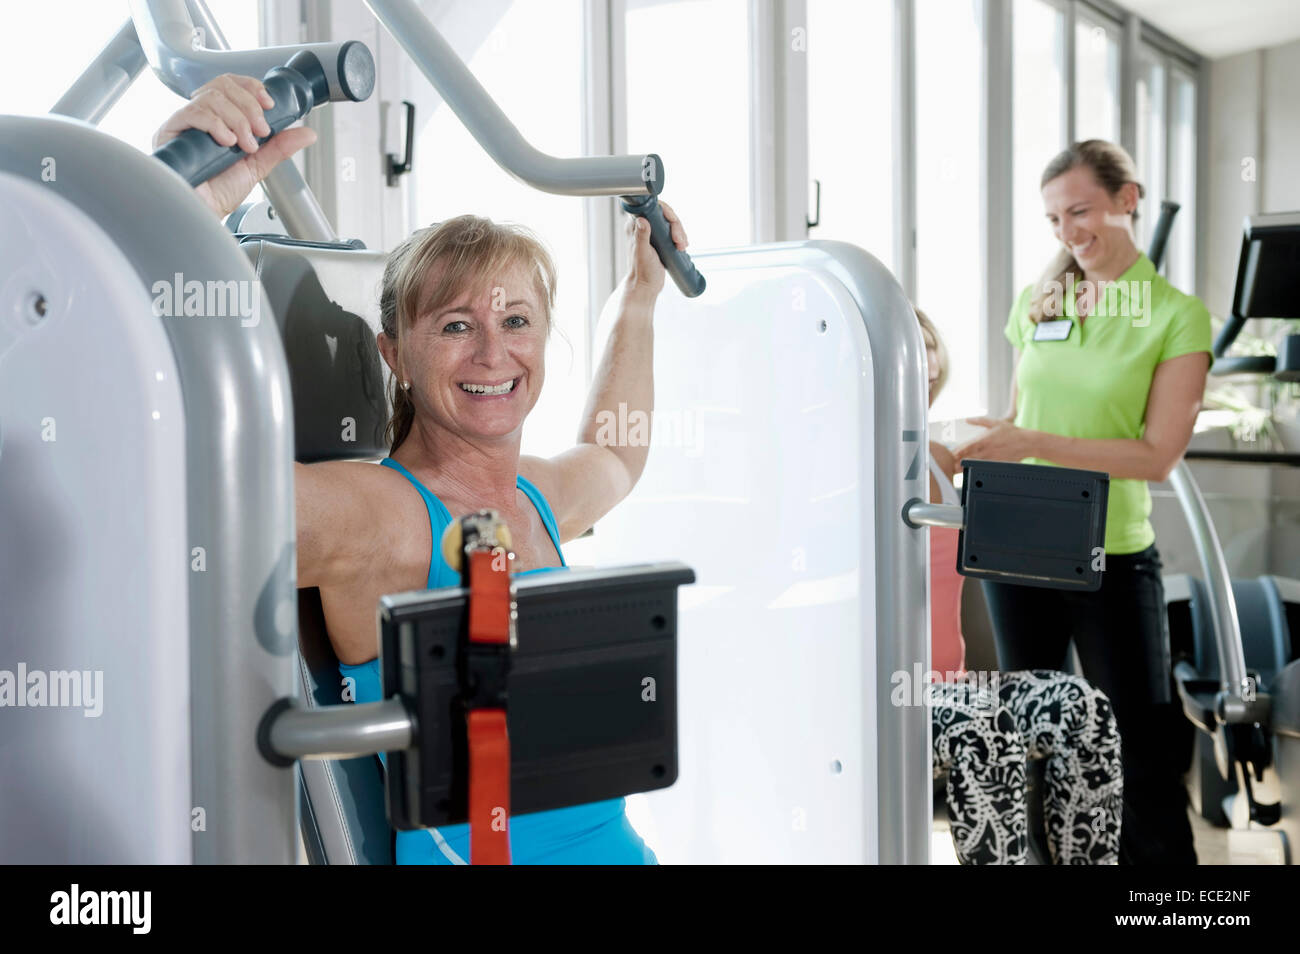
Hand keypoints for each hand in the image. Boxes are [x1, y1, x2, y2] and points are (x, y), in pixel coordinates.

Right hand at [153, 73, 317, 219]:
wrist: (204, 213)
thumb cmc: (221, 191)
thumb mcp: (258, 165)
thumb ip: (280, 146)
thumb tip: (308, 133)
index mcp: (218, 117)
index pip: (231, 84)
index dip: (251, 87)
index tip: (269, 104)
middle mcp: (199, 116)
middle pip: (223, 85)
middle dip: (249, 107)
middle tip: (260, 132)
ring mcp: (183, 122)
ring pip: (212, 98)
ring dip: (238, 120)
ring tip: (245, 145)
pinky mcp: (169, 132)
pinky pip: (193, 113)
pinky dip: (217, 125)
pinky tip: (227, 143)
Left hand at [621, 200, 687, 303]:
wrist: (646, 286)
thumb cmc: (642, 272)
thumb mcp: (643, 253)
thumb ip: (641, 236)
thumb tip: (641, 219)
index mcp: (635, 226)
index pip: (652, 208)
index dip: (666, 212)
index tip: (673, 222)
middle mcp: (643, 226)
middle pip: (664, 214)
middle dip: (676, 226)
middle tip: (679, 241)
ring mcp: (652, 233)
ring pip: (671, 223)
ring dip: (680, 233)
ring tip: (681, 247)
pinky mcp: (660, 240)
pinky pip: (673, 232)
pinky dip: (680, 237)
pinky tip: (682, 247)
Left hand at [952, 416, 1032, 465]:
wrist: (1027, 442)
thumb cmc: (1011, 431)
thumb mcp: (995, 422)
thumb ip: (980, 421)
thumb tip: (967, 419)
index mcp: (984, 439)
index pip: (967, 447)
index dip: (957, 452)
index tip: (950, 454)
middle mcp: (987, 450)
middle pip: (968, 457)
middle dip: (958, 461)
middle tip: (949, 464)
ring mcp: (992, 458)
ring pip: (975, 464)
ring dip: (965, 466)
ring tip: (956, 469)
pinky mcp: (997, 464)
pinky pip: (985, 468)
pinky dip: (978, 469)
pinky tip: (971, 470)